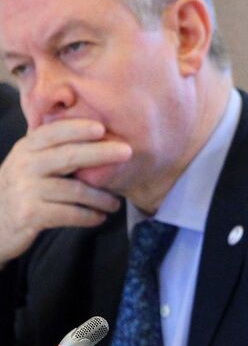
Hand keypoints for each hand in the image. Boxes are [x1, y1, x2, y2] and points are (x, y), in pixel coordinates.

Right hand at [0, 119, 127, 263]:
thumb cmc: (22, 190)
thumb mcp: (29, 164)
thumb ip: (52, 150)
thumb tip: (96, 134)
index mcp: (26, 149)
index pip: (52, 132)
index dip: (77, 128)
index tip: (102, 127)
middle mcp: (24, 165)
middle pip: (68, 156)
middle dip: (100, 152)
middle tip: (128, 152)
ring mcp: (25, 190)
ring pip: (75, 190)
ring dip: (101, 197)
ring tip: (115, 203)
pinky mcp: (29, 214)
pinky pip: (70, 213)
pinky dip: (89, 216)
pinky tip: (99, 217)